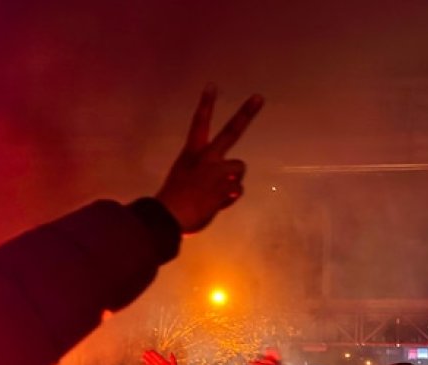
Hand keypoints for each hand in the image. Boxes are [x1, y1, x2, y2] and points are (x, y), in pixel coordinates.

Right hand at [141, 350, 180, 364]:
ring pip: (151, 364)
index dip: (154, 354)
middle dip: (149, 356)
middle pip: (153, 360)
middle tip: (145, 352)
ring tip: (143, 357)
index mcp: (165, 364)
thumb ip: (172, 360)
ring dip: (147, 361)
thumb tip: (171, 353)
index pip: (158, 357)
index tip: (150, 350)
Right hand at [155, 85, 263, 233]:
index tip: (212, 85)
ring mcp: (217, 170)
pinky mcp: (226, 186)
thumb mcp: (183, 180)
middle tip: (259, 97)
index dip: (206, 103)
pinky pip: (238, 190)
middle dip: (245, 113)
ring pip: (239, 168)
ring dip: (232, 181)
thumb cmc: (172, 202)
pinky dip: (230, 198)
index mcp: (191, 153)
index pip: (199, 123)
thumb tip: (231, 189)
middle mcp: (206, 157)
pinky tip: (215, 203)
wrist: (168, 216)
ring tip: (214, 193)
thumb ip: (206, 178)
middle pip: (231, 131)